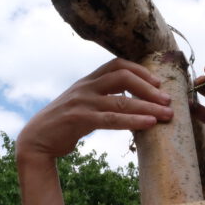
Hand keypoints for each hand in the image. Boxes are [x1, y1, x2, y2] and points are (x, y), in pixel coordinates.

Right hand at [16, 58, 172, 161]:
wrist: (36, 140)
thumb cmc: (64, 124)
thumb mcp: (83, 104)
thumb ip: (102, 98)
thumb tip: (129, 100)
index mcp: (88, 81)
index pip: (117, 64)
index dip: (140, 70)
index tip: (158, 83)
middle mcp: (85, 87)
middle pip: (122, 76)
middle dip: (149, 87)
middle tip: (168, 101)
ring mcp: (82, 102)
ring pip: (121, 101)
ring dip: (148, 107)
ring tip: (167, 115)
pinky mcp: (79, 119)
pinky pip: (112, 119)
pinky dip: (133, 121)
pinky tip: (149, 124)